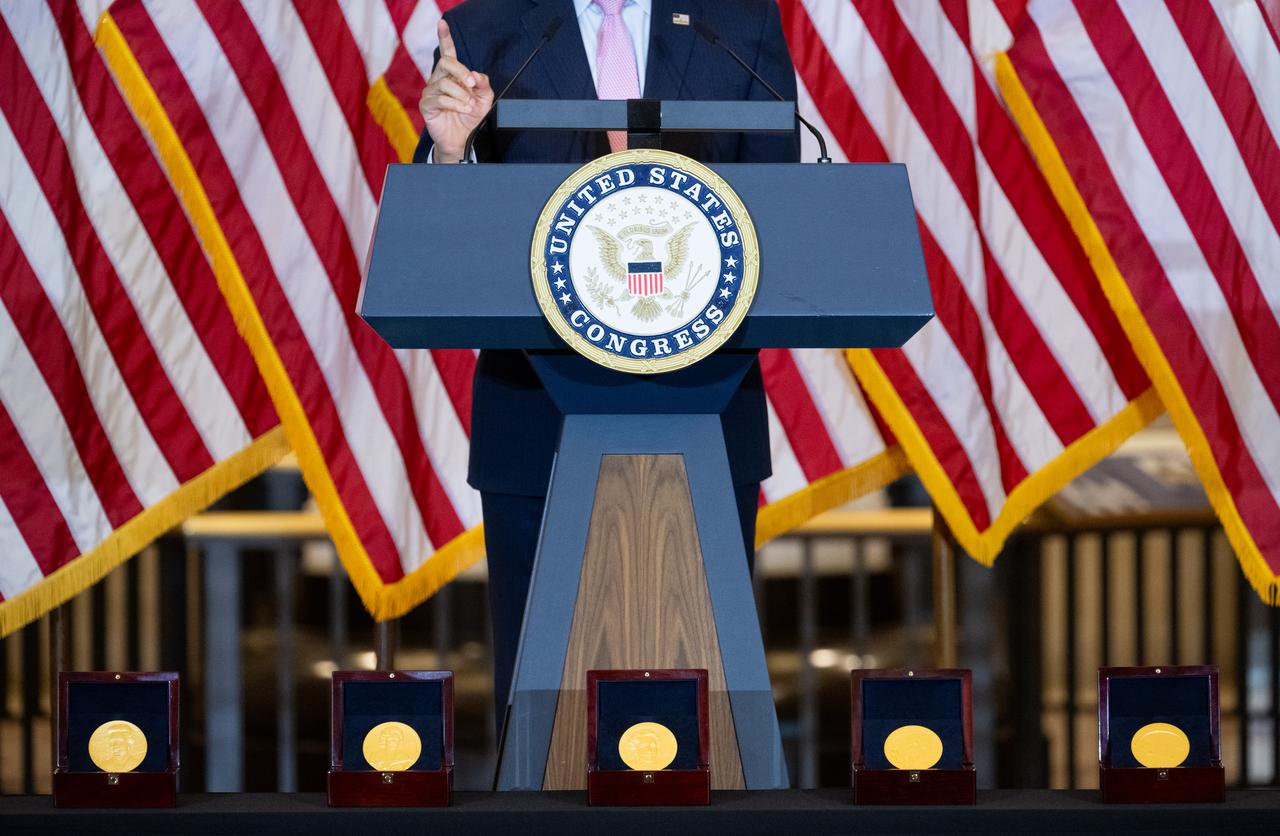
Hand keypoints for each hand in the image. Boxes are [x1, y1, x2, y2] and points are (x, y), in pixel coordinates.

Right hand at [419, 20, 493, 162]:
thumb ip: (483, 84)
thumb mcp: (484, 99)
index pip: (447, 52)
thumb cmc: (470, 117)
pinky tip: (463, 110)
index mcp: (452, 75)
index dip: (445, 37)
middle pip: (446, 63)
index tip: (442, 23)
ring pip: (445, 83)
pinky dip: (456, 104)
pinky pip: (440, 99)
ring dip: (462, 95)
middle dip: (461, 72)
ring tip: (469, 106)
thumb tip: (475, 75)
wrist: (462, 139)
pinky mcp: (426, 105)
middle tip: (471, 85)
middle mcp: (439, 79)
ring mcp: (430, 92)